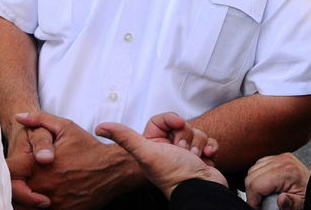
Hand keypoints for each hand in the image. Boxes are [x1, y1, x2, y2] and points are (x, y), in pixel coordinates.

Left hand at [14, 111, 138, 209]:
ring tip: (25, 192)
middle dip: (10, 188)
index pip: (9, 173)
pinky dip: (36, 209)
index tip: (9, 168)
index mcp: (40, 166)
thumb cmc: (88, 147)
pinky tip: (39, 200)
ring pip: (24, 208)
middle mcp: (44, 187)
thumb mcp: (65, 127)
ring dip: (21, 201)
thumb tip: (18, 116)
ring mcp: (53, 203)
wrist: (113, 169)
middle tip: (14, 182)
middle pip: (12, 194)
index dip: (4, 171)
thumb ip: (39, 120)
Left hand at [96, 120, 227, 198]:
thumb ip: (125, 138)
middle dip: (186, 135)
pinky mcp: (201, 156)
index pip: (161, 120)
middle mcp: (168, 149)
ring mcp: (185, 153)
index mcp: (153, 146)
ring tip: (194, 157)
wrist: (202, 190)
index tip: (177, 125)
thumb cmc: (175, 175)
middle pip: (181, 125)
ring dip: (198, 143)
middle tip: (181, 149)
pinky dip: (210, 147)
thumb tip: (100, 127)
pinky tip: (207, 156)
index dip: (171, 120)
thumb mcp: (147, 153)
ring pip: (195, 132)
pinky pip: (208, 140)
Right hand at [245, 154, 308, 209]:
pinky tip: (265, 186)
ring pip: (252, 169)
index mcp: (287, 172)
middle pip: (251, 176)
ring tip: (263, 196)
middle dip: (252, 193)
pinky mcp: (278, 157)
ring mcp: (279, 157)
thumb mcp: (301, 204)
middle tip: (260, 204)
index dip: (253, 199)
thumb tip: (281, 200)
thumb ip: (291, 204)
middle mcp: (282, 161)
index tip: (257, 208)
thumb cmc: (309, 195)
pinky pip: (259, 164)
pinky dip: (258, 176)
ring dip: (254, 184)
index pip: (256, 183)